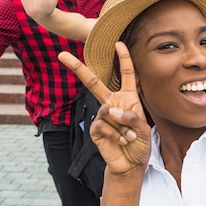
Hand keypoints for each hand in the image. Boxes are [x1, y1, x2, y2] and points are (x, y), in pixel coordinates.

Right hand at [58, 42, 151, 174]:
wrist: (131, 163)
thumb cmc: (140, 143)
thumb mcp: (143, 128)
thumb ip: (130, 117)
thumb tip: (109, 110)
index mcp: (128, 98)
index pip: (126, 74)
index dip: (123, 58)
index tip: (118, 42)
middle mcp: (113, 103)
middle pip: (94, 82)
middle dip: (78, 68)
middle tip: (62, 54)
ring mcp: (103, 116)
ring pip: (107, 111)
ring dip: (122, 126)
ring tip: (129, 137)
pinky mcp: (96, 129)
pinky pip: (102, 125)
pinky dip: (115, 134)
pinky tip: (121, 141)